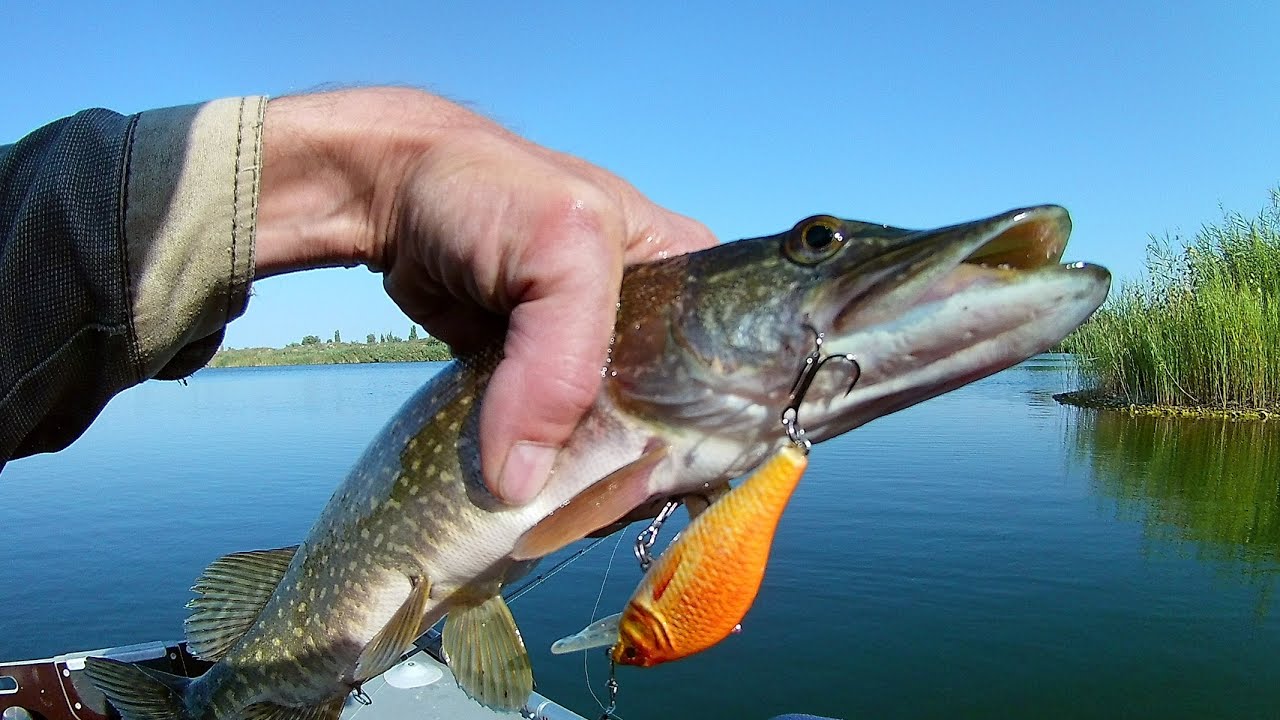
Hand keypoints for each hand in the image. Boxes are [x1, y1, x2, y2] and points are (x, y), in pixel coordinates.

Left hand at [255, 88, 716, 504]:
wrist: (391, 194)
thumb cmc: (489, 192)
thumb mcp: (562, 250)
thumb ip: (561, 365)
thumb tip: (522, 486)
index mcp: (689, 282)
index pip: (725, 381)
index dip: (694, 441)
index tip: (647, 489)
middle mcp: (654, 327)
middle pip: (666, 428)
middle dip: (627, 474)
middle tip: (583, 508)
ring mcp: (596, 361)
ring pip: (607, 447)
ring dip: (578, 484)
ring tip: (550, 512)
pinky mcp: (543, 386)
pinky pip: (555, 447)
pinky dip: (539, 475)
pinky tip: (528, 501)